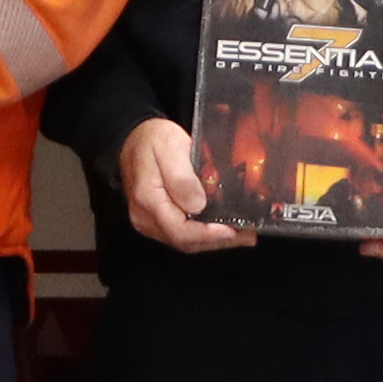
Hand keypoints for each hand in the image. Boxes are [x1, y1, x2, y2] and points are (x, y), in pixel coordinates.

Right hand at [119, 118, 253, 252]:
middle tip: (247, 234)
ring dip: (214, 240)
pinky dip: (205, 235)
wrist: (134, 139)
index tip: (232, 229)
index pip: (179, 230)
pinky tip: (223, 229)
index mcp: (147, 199)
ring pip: (184, 242)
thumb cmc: (152, 140)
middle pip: (184, 241)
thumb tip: (198, 205)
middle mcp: (145, 217)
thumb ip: (182, 177)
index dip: (208, 234)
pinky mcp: (157, 221)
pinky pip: (182, 234)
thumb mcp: (169, 146)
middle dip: (218, 240)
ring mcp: (149, 221)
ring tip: (242, 234)